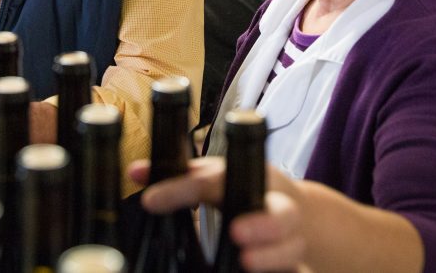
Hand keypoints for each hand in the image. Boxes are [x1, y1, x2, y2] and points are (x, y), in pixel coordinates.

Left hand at [128, 157, 307, 272]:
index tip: (150, 200)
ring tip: (246, 262)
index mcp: (248, 177)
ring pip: (292, 247)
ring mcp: (292, 238)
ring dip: (272, 256)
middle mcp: (276, 206)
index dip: (181, 189)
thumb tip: (135, 171)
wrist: (299, 211)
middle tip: (235, 233)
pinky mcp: (298, 263)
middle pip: (280, 212)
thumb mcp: (215, 177)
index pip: (214, 181)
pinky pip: (300, 271)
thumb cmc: (245, 190)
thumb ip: (179, 175)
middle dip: (262, 223)